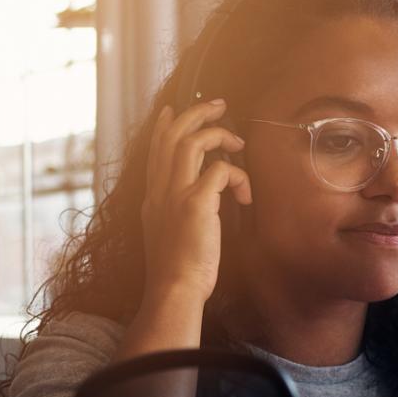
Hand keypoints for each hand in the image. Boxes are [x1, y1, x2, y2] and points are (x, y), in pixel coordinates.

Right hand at [138, 98, 251, 307]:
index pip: (156, 149)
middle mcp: (160, 190)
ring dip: (219, 134)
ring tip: (238, 141)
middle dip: (197, 113)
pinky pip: (220, 170)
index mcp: (153, 197)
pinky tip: (245, 195)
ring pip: (192, 141)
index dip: (165, 124)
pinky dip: (238, 176)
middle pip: (173, 134)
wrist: (173, 290)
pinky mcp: (196, 203)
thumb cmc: (176, 271)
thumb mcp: (166, 234)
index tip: (174, 110)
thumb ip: (174, 211)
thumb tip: (197, 199)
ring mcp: (175, 194)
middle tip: (219, 105)